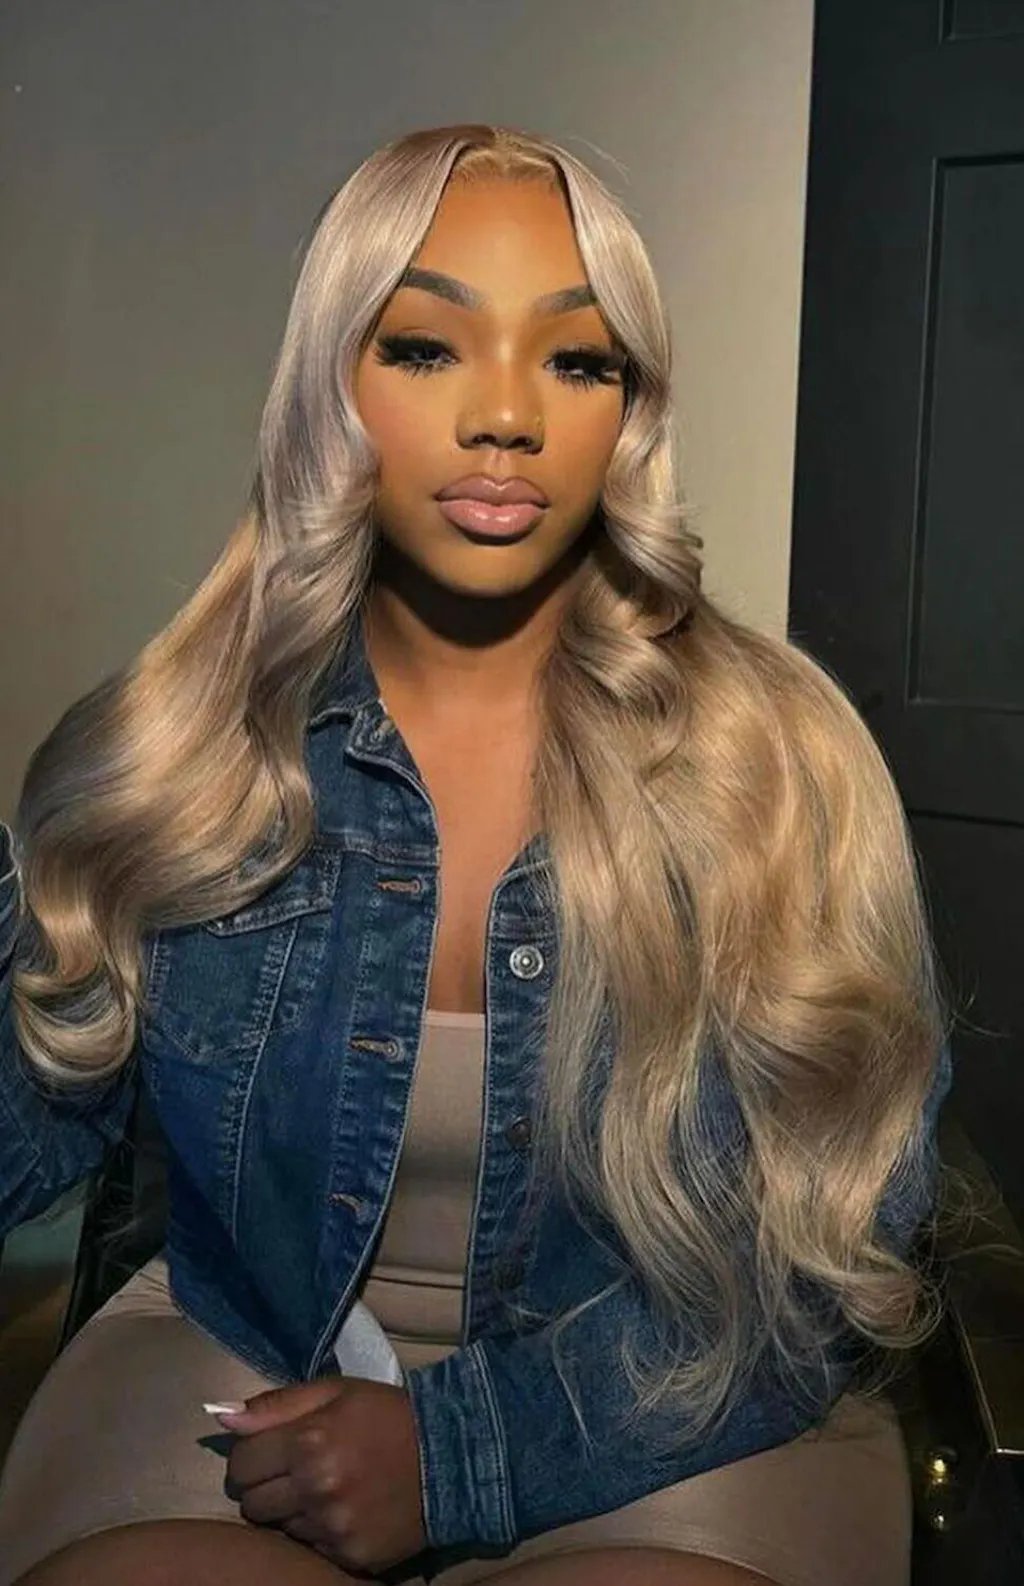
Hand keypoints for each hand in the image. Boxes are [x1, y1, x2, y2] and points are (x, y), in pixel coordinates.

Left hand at [215, 1378, 427, 1573]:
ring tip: (321, 1488)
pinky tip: (342, 1509)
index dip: (249, 1457)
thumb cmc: (386, 1414)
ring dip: (290, 1510)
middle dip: (263, 1486)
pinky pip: (310, 1549)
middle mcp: (315, 1489)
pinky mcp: (350, 1556)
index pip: (240, 1465)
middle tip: (291, 1471)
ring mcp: (332, 1528)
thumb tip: (222, 1417)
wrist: (450, 1455)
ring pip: (278, 1529)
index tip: (268, 1451)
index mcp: (307, 1442)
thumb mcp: (334, 1391)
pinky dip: (318, 1531)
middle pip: (250, 1503)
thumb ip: (275, 1404)